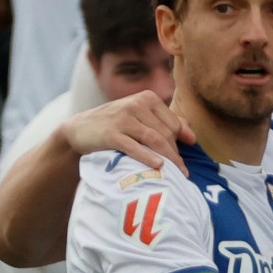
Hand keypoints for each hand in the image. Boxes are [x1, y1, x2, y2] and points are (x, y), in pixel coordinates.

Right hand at [56, 90, 193, 175]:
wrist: (80, 128)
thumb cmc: (116, 124)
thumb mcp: (140, 117)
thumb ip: (166, 123)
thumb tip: (192, 137)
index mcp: (147, 98)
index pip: (173, 123)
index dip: (180, 143)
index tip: (182, 158)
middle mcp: (136, 104)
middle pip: (166, 133)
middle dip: (176, 154)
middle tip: (181, 172)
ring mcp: (123, 118)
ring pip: (154, 140)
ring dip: (169, 159)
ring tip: (177, 174)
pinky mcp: (111, 134)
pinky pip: (134, 147)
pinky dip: (148, 157)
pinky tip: (159, 167)